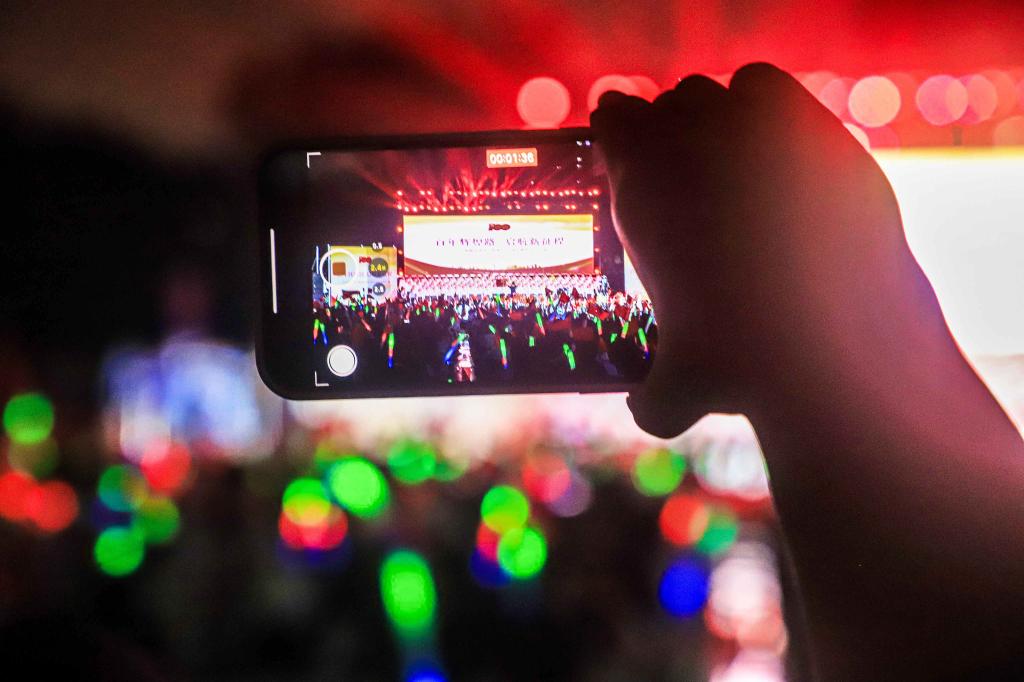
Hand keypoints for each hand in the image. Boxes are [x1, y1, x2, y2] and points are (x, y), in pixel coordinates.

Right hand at [593, 63, 929, 437]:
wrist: (832, 346)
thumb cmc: (742, 364)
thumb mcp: (684, 389)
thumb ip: (654, 396)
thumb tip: (646, 412)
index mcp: (640, 185)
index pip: (611, 118)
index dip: (621, 138)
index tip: (633, 162)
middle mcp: (689, 143)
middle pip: (667, 105)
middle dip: (670, 134)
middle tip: (688, 180)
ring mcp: (751, 128)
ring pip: (714, 93)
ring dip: (714, 119)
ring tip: (730, 167)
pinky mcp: (812, 129)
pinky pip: (766, 90)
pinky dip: (763, 108)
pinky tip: (775, 151)